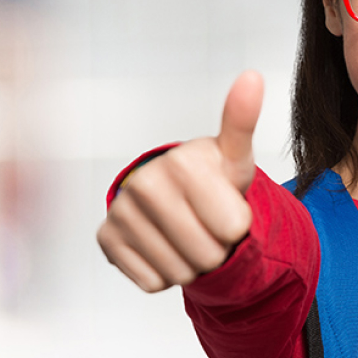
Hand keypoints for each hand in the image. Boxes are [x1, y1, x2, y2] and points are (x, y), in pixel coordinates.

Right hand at [96, 71, 263, 291]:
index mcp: (183, 162)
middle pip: (208, 254)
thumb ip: (243, 121)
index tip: (225, 205)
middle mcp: (144, 182)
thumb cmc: (212, 177)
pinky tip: (163, 245)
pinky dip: (164, 273)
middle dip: (215, 247)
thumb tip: (252, 76)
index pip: (234, 229)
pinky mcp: (105, 239)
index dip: (238, 226)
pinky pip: (152, 281)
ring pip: (180, 272)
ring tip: (187, 234)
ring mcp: (120, 211)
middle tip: (206, 224)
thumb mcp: (235, 156)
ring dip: (191, 263)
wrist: (172, 196)